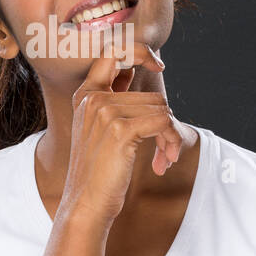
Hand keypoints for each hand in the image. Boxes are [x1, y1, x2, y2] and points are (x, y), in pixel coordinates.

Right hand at [57, 32, 185, 226]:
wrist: (85, 203)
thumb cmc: (97, 171)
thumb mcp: (98, 128)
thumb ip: (113, 97)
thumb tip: (130, 70)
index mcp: (86, 94)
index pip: (114, 51)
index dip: (140, 51)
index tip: (158, 66)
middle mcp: (93, 98)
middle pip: (152, 95)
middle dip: (165, 123)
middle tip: (165, 147)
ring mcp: (105, 111)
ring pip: (161, 109)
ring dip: (170, 135)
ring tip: (164, 156)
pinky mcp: (120, 129)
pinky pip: (163, 122)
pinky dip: (171, 141)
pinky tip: (164, 160)